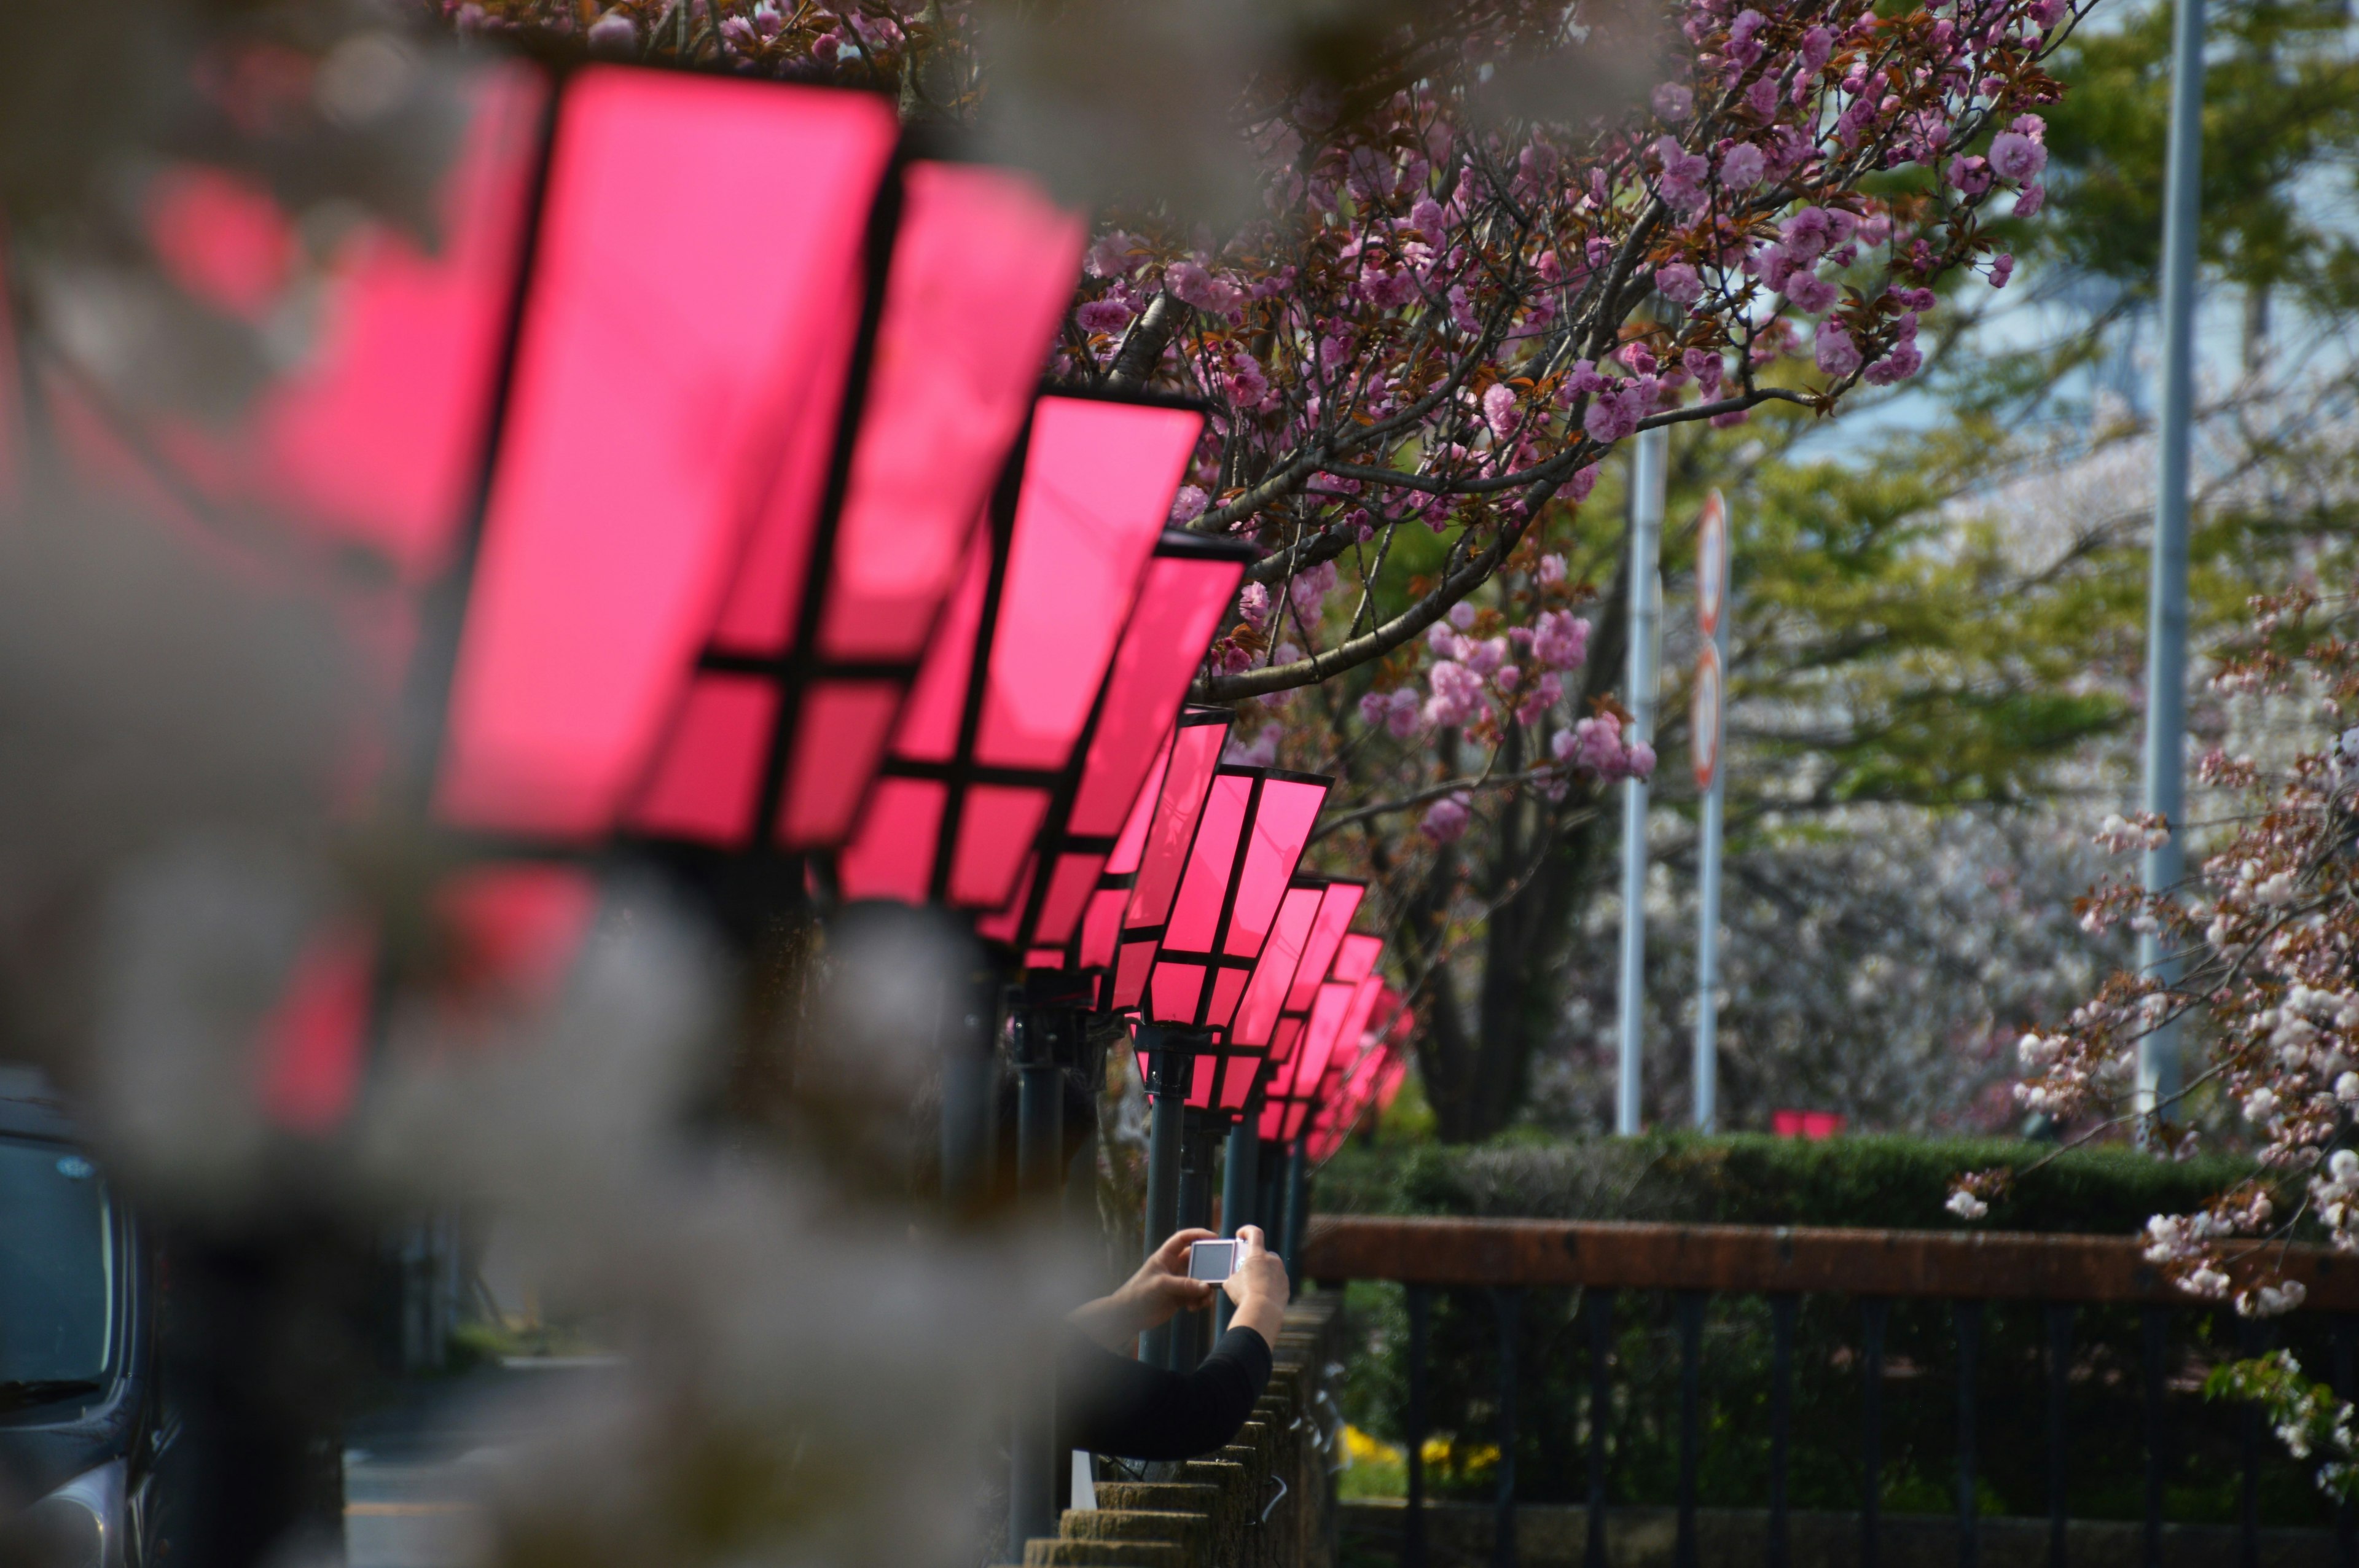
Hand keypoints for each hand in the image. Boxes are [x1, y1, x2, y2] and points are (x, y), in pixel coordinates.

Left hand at [1067, 1229, 1220, 1349]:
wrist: (1128, 1316)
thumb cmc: (1139, 1294)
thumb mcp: (1161, 1285)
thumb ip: (1184, 1285)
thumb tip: (1206, 1287)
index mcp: (1165, 1257)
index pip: (1183, 1239)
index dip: (1198, 1235)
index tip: (1215, 1237)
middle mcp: (1173, 1267)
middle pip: (1196, 1260)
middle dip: (1208, 1267)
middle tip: (1219, 1274)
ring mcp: (1177, 1282)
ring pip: (1198, 1280)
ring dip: (1205, 1288)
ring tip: (1206, 1299)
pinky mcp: (1179, 1297)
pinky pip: (1195, 1295)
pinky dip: (1199, 1301)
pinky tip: (1194, 1308)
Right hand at [1221, 1225, 1288, 1310]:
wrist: (1263, 1311)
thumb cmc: (1244, 1294)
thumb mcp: (1230, 1283)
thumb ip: (1233, 1275)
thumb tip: (1233, 1279)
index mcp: (1257, 1254)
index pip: (1254, 1233)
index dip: (1246, 1231)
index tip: (1240, 1235)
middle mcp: (1272, 1260)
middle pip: (1263, 1253)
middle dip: (1254, 1260)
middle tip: (1246, 1269)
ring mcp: (1281, 1273)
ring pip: (1271, 1268)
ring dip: (1263, 1273)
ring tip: (1253, 1286)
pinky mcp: (1286, 1286)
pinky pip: (1277, 1281)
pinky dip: (1270, 1285)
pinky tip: (1261, 1295)